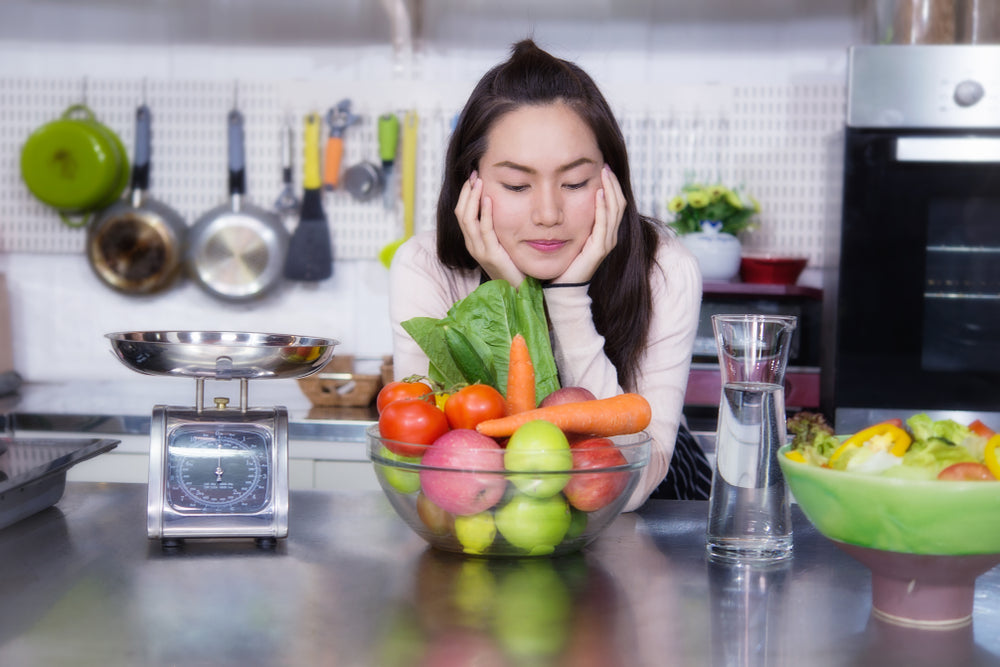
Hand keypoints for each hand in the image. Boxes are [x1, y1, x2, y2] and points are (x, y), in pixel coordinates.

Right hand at [454, 172, 524, 286]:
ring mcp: (480, 251)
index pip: (462, 214)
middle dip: (466, 192)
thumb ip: (498, 228)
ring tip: (478, 182)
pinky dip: (484, 213)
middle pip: (460, 214)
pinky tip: (488, 199)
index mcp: (473, 242)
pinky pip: (484, 230)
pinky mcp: (491, 255)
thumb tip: (501, 206)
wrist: (519, 290)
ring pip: (467, 220)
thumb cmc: (514, 266)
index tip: (473, 178)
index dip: (465, 195)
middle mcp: (472, 246)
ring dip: (472, 198)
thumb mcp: (502, 243)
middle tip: (474, 174)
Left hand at [553, 165, 626, 284]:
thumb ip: (576, 219)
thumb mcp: (572, 233)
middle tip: (605, 165)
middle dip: (612, 183)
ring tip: (604, 174)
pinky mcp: (599, 250)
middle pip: (618, 203)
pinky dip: (602, 208)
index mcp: (605, 231)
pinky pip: (604, 224)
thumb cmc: (565, 259)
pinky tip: (598, 194)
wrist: (563, 285)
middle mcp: (609, 236)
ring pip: (614, 210)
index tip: (603, 167)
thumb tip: (568, 195)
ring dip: (610, 190)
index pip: (614, 203)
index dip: (611, 185)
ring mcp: (606, 243)